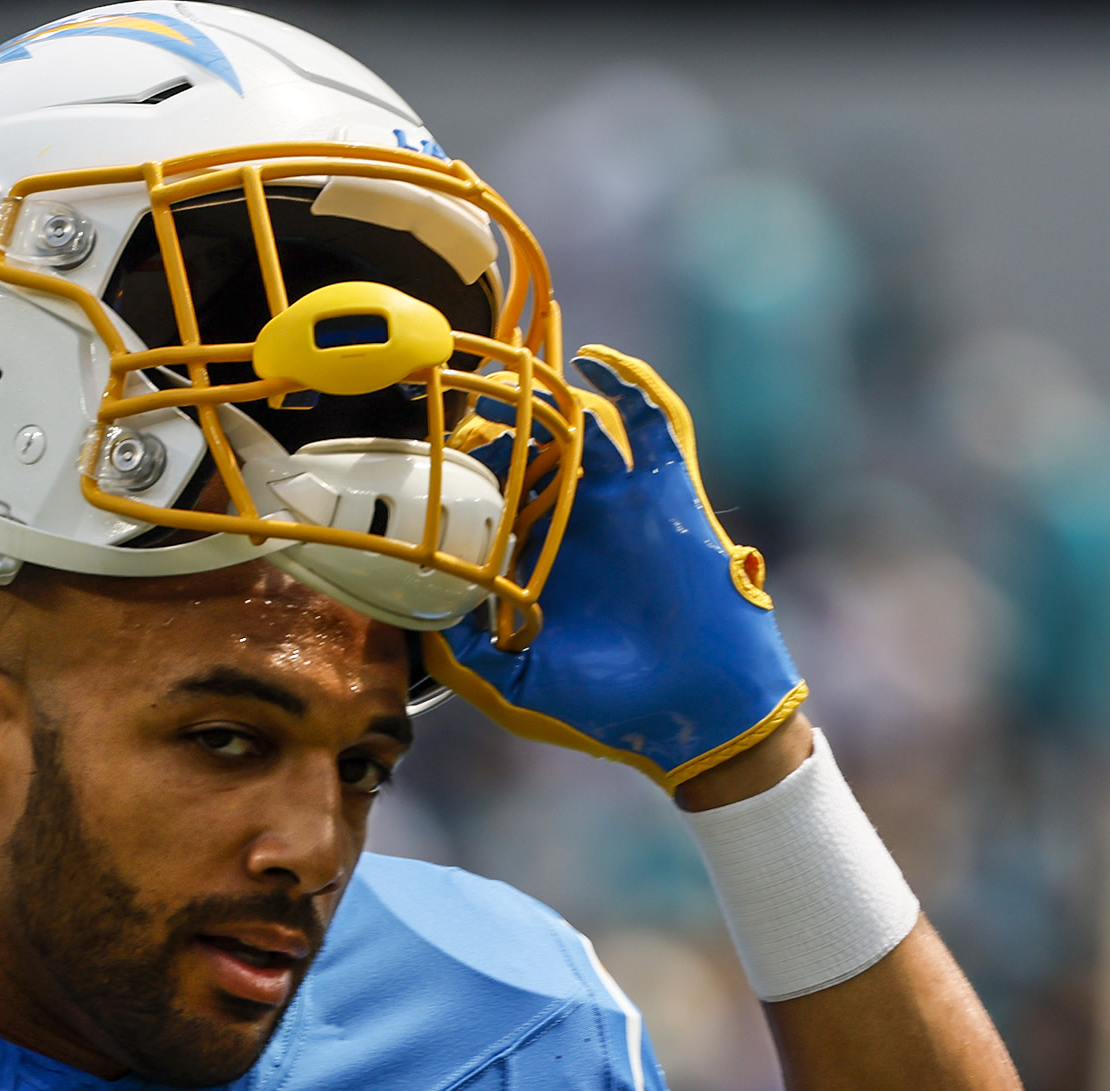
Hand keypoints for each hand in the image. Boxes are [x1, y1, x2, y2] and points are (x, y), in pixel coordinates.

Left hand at [424, 347, 805, 791]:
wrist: (694, 709)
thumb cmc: (607, 704)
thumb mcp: (517, 683)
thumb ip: (466, 651)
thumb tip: (415, 615)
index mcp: (537, 560)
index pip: (492, 497)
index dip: (462, 470)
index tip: (425, 446)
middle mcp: (576, 524)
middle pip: (532, 450)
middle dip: (499, 420)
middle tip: (462, 390)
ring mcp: (622, 502)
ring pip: (584, 427)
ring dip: (552, 397)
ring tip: (516, 372)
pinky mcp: (669, 491)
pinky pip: (654, 422)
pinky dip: (630, 384)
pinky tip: (594, 361)